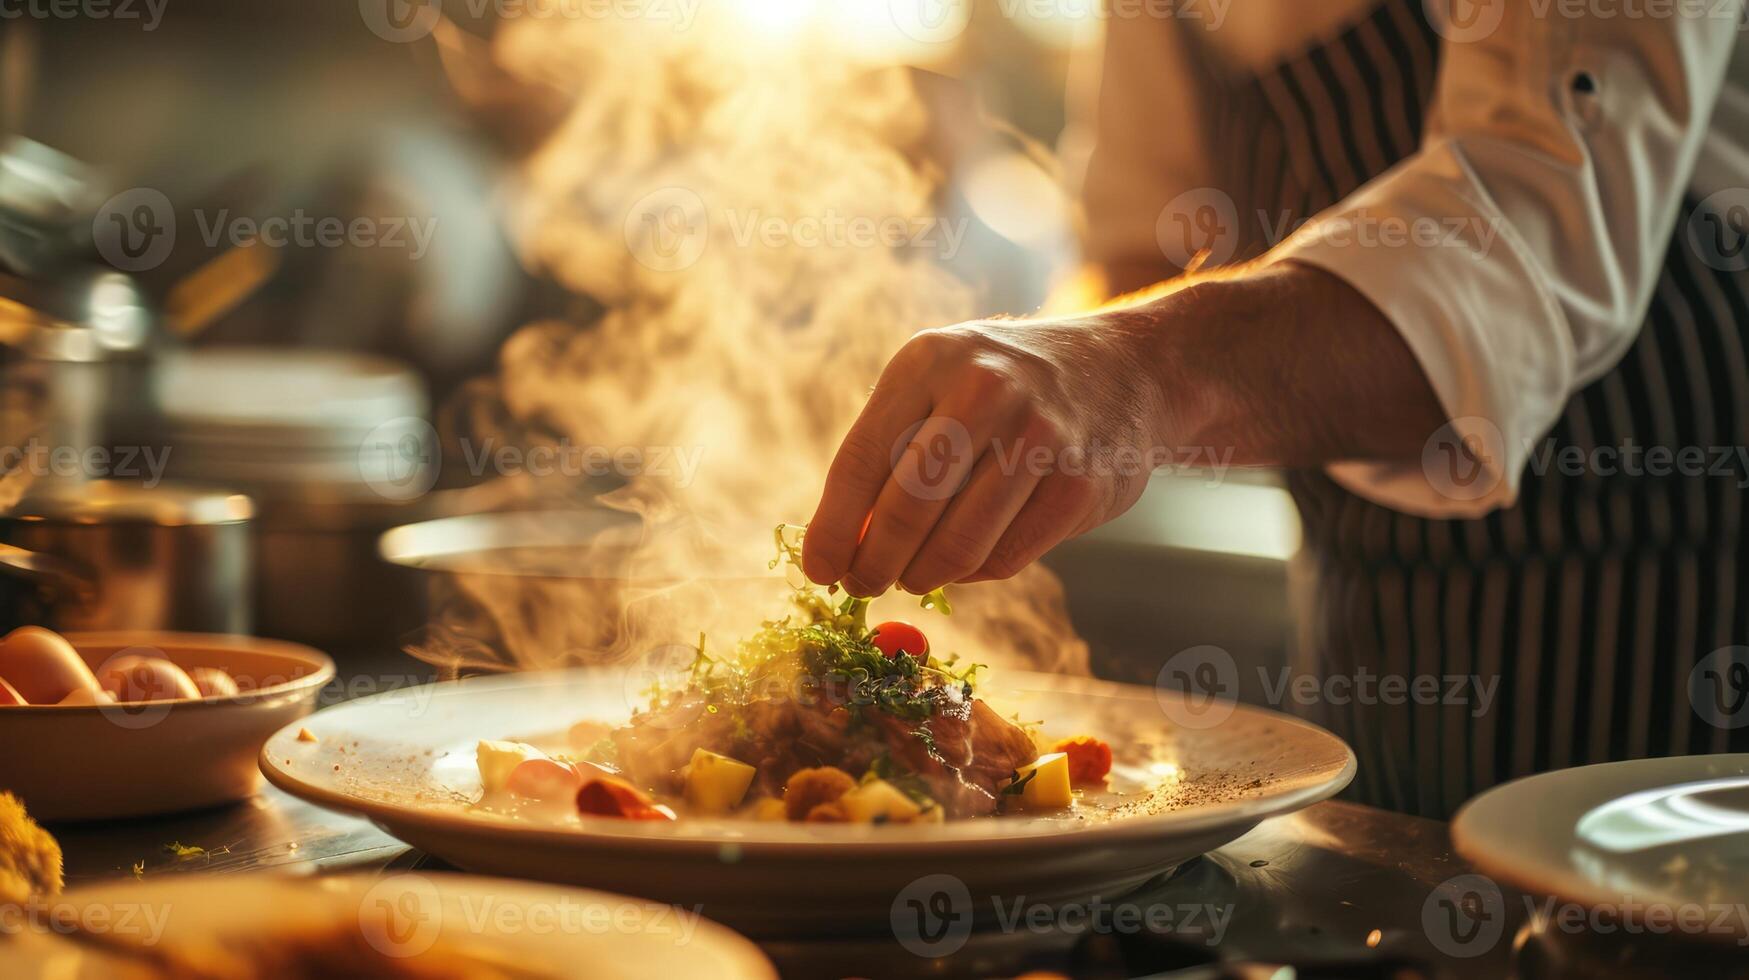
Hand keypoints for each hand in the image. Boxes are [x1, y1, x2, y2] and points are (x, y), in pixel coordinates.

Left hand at [801, 315, 1167, 596]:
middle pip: (905, 509)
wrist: (1126, 369)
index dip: (832, 528)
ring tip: (913, 577)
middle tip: (862, 586)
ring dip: (923, 576)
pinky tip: (970, 559)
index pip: (861, 460)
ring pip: (957, 544)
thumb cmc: (1004, 387)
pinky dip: (977, 571)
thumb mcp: (940, 384)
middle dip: (873, 564)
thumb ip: (891, 451)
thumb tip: (840, 544)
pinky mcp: (1078, 485)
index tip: (818, 570)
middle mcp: (983, 391)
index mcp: (930, 361)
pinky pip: (1006, 557)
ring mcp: (1038, 438)